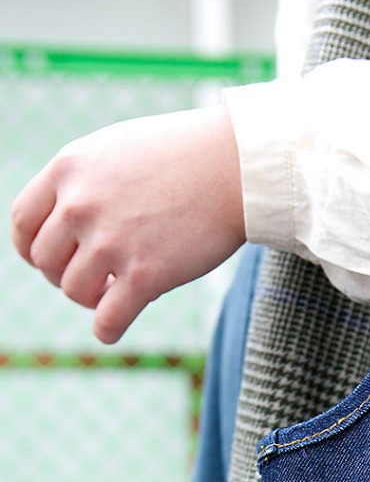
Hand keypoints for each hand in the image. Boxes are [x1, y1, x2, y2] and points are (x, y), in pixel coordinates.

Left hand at [10, 106, 244, 342]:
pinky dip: (106, 330)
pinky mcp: (145, 276)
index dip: (32, 250)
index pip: (24, 223)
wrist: (234, 168)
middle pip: (47, 263)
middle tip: (95, 275)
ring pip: (75, 292)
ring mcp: (112, 242)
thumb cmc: (182, 156)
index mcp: (69, 169)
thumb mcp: (115, 151)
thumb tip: (63, 221)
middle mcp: (81, 205)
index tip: (52, 260)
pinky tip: (113, 327)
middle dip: (66, 275)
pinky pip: (108, 321)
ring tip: (115, 291)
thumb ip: (83, 182)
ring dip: (92, 299)